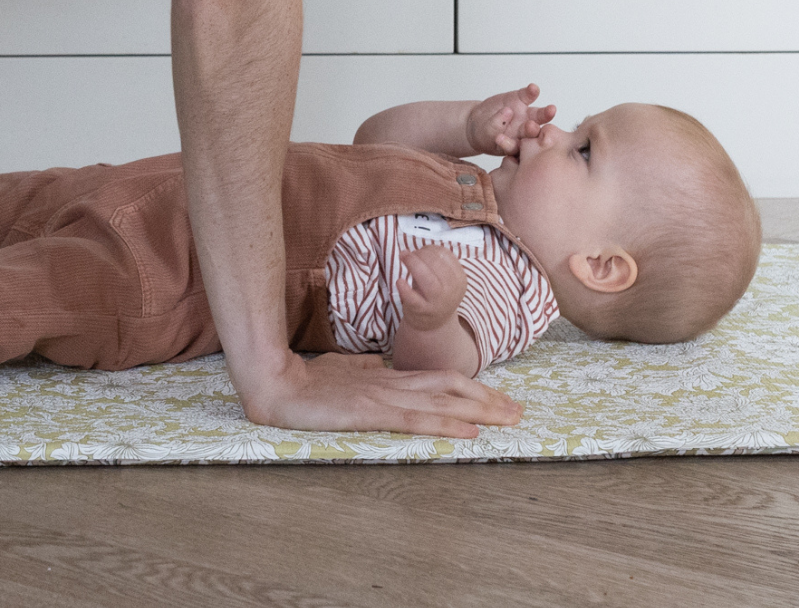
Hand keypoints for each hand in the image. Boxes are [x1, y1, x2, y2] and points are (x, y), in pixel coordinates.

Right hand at [235, 348, 520, 437]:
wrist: (278, 384)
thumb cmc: (309, 382)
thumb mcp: (344, 374)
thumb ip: (367, 371)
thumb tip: (381, 369)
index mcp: (388, 377)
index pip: (441, 380)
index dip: (473, 388)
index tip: (500, 397)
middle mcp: (393, 383)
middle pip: (451, 387)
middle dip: (488, 398)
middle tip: (520, 410)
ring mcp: (384, 396)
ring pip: (442, 401)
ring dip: (479, 410)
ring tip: (507, 418)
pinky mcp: (372, 413)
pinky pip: (416, 419)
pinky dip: (446, 423)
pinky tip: (467, 430)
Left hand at [398, 245, 466, 331]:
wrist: (433, 325)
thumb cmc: (436, 294)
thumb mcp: (443, 279)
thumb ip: (437, 262)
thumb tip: (421, 248)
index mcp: (460, 279)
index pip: (446, 256)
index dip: (431, 248)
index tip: (421, 250)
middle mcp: (452, 291)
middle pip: (437, 264)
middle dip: (421, 253)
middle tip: (410, 254)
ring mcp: (438, 302)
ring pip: (428, 279)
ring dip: (413, 264)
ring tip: (403, 256)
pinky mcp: (422, 312)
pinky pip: (413, 299)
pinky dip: (405, 289)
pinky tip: (399, 281)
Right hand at [466, 82, 556, 156]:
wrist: (479, 120)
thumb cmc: (484, 133)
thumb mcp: (486, 133)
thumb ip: (495, 126)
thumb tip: (507, 112)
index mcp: (519, 145)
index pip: (524, 148)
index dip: (525, 147)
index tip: (522, 144)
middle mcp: (525, 131)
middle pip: (535, 132)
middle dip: (535, 130)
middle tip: (533, 128)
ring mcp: (525, 115)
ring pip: (538, 114)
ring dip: (545, 112)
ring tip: (551, 110)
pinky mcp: (521, 99)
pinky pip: (528, 95)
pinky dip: (532, 92)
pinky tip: (533, 88)